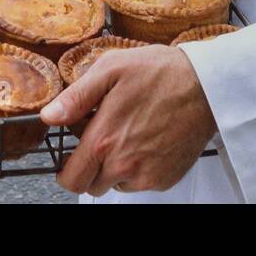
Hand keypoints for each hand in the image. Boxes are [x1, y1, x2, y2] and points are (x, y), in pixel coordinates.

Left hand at [40, 45, 216, 196]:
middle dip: (89, 167)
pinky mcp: (166, 178)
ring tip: (126, 133)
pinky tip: (145, 140)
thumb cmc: (159, 72)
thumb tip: (50, 115)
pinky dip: (137, 169)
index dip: (65, 170)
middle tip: (101, 138)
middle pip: (91, 186)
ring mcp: (147, 175)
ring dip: (113, 168)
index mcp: (105, 138)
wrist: (205, 85)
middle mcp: (124, 164)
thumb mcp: (111, 69)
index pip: (72, 178)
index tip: (70, 156)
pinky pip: (140, 183)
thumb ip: (76, 96)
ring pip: (115, 185)